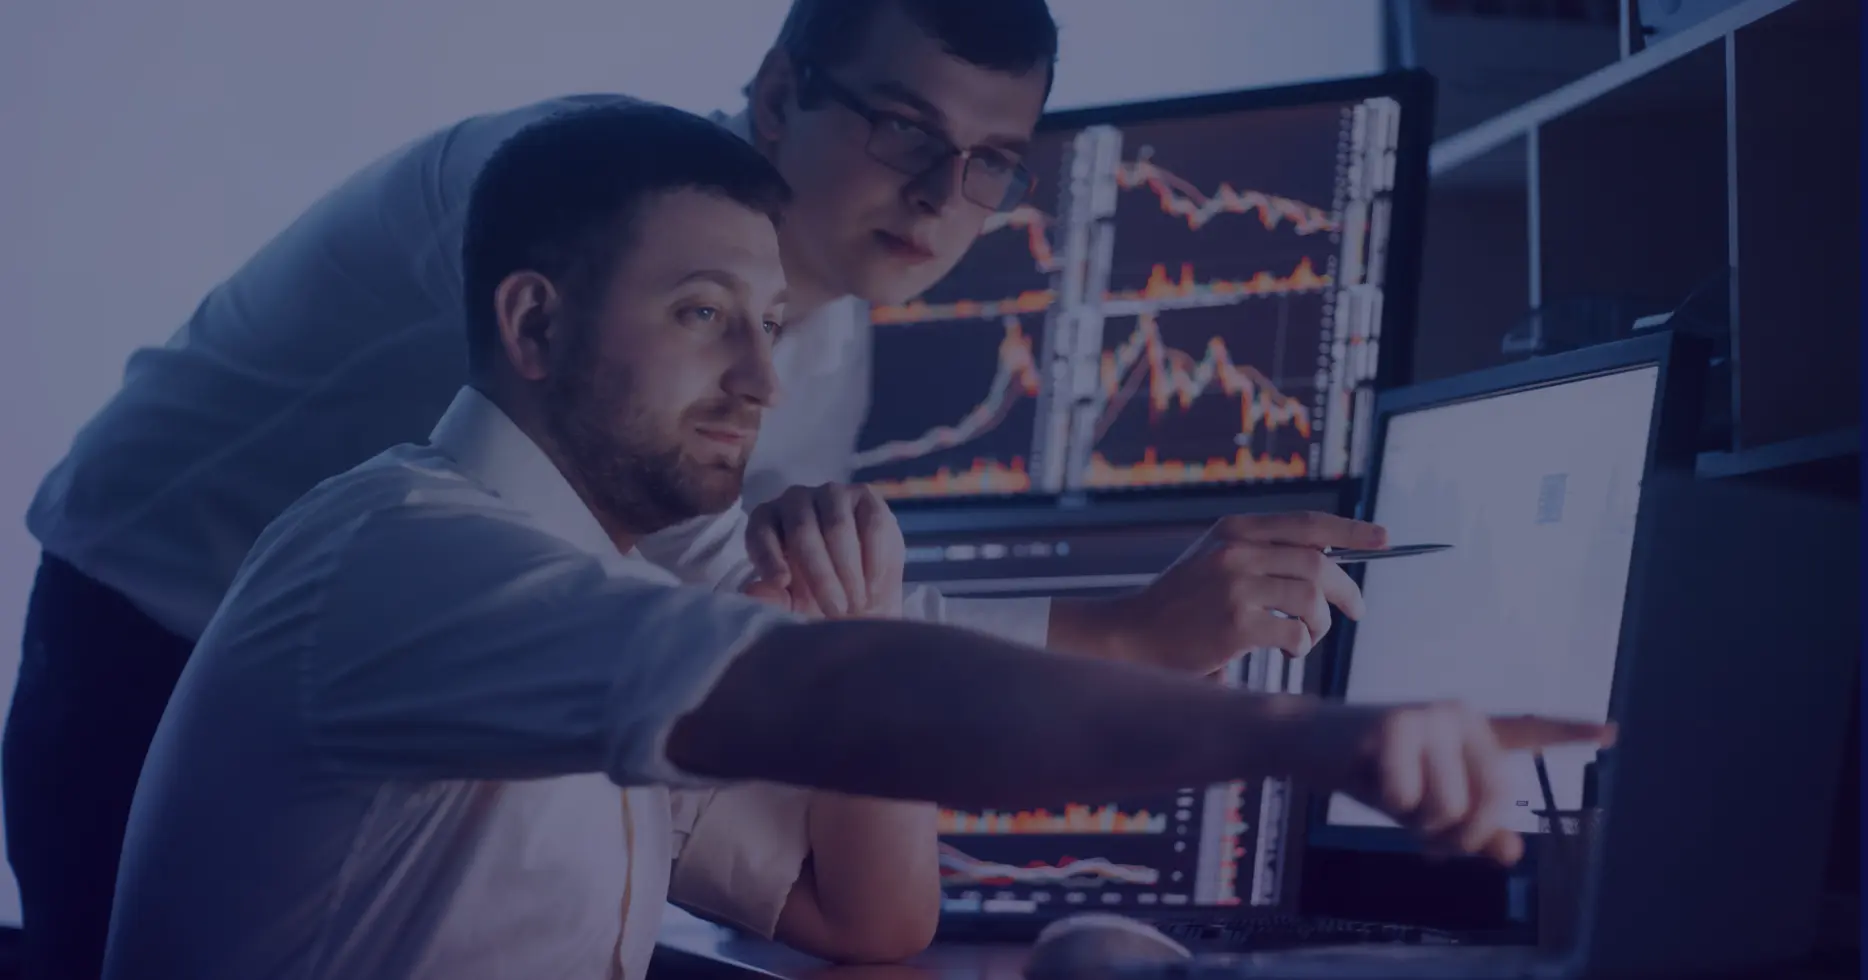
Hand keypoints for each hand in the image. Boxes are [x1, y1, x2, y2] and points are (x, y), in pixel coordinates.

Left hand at [746, 483, 904, 618]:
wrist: (866, 591)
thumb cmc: (821, 596)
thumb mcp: (795, 605)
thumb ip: (775, 599)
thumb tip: (753, 592)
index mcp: (766, 522)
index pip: (760, 532)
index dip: (769, 556)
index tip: (782, 582)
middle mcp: (794, 501)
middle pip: (802, 531)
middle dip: (820, 575)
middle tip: (836, 610)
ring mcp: (831, 494)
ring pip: (837, 527)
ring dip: (848, 570)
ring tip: (857, 603)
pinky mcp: (865, 496)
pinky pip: (871, 523)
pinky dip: (874, 559)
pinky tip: (873, 585)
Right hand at [1087, 511, 1386, 670]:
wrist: (1132, 635)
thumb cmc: (1182, 604)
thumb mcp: (1216, 560)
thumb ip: (1263, 553)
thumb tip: (1331, 561)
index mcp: (1235, 529)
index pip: (1308, 523)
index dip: (1352, 531)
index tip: (1384, 539)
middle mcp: (1236, 551)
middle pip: (1319, 564)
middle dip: (1347, 590)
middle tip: (1356, 610)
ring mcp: (1234, 586)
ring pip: (1311, 600)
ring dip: (1321, 625)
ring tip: (1307, 639)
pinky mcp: (1235, 624)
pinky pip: (1294, 632)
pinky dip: (1301, 645)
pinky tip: (1289, 650)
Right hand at [1299, 700, 1615, 864]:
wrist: (1307, 743)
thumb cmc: (1370, 772)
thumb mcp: (1424, 805)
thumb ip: (1470, 828)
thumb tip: (1512, 854)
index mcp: (1472, 733)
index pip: (1529, 730)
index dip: (1572, 732)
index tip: (1614, 731)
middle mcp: (1460, 716)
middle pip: (1491, 800)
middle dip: (1458, 835)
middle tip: (1427, 840)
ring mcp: (1429, 717)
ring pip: (1449, 806)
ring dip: (1418, 823)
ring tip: (1394, 801)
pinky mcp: (1394, 725)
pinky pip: (1407, 798)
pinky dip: (1387, 804)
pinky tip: (1367, 777)